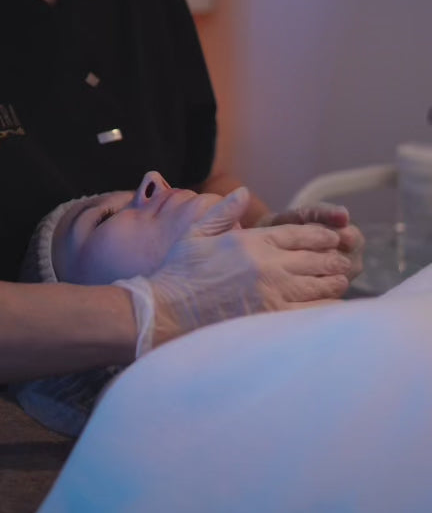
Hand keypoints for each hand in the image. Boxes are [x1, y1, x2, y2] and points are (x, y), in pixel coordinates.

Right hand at [116, 189, 350, 355]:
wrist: (168, 310)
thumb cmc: (180, 271)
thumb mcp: (198, 232)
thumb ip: (224, 211)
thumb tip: (244, 192)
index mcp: (255, 242)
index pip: (301, 234)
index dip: (322, 236)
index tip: (334, 238)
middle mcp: (270, 266)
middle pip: (317, 259)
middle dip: (334, 259)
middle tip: (344, 261)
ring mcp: (274, 294)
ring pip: (320, 286)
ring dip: (334, 282)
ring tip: (341, 281)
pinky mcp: (272, 320)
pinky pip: (312, 313)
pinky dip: (326, 308)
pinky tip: (332, 308)